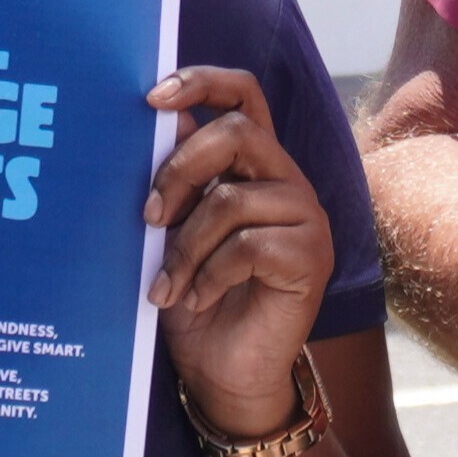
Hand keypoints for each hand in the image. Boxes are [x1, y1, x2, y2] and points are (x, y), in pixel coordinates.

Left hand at [144, 67, 336, 434]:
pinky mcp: (310, 258)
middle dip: (178, 169)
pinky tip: (197, 299)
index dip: (202, 82)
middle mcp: (285, 181)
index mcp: (253, 165)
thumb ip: (173, 180)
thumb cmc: (193, 300)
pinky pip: (248, 246)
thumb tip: (155, 119)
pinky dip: (209, 274)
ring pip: (233, 199)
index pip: (243, 96)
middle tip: (147, 216)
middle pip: (238, 133)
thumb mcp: (171, 233)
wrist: (223, 374)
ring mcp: (304, 217)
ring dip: (185, 245)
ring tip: (165, 284)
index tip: (152, 98)